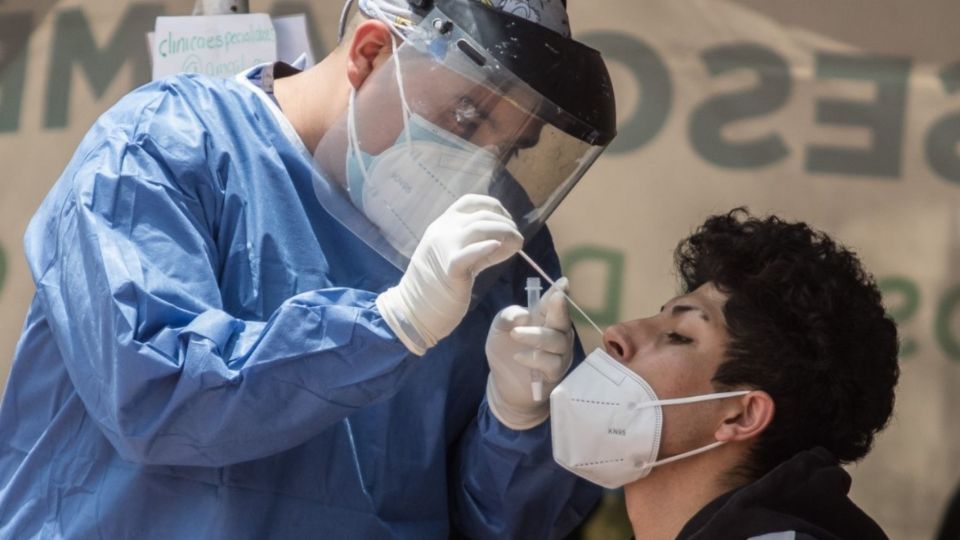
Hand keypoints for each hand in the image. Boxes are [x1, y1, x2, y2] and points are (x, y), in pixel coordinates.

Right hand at [377, 194, 522, 354]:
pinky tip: (497, 247)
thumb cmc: (436, 285)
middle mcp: (442, 231)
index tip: (507, 219)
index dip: (494, 206)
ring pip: (480, 227)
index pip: (471, 201)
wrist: (413, 310)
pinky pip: (470, 253)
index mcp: (442, 225)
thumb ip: (476, 245)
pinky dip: (485, 247)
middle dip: (506, 223)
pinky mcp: (450, 269)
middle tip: (517, 237)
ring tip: (517, 243)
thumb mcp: (454, 256)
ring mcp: (444, 248)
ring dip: (505, 232)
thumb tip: (507, 239)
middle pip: (482, 215)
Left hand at [485, 278, 574, 429]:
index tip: (563, 282)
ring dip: (537, 336)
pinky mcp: (555, 373)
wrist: (503, 383)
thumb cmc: (505, 350)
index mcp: (545, 318)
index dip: (558, 292)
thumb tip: (523, 315)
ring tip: (515, 334)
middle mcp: (557, 333)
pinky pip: (552, 363)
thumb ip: (508, 316)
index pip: (553, 303)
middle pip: (562, 320)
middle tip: (556, 298)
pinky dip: (535, 359)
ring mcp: (559, 354)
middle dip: (559, 309)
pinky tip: (519, 356)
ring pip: (557, 341)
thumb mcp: (499, 328)